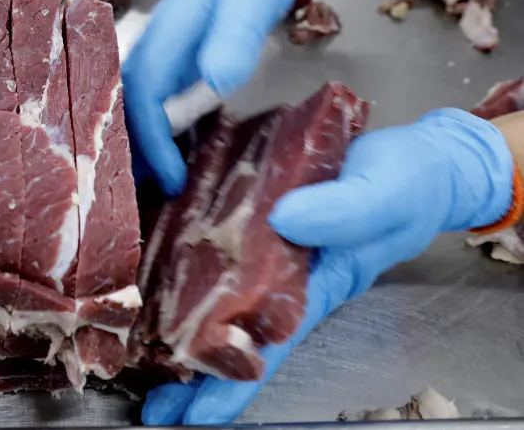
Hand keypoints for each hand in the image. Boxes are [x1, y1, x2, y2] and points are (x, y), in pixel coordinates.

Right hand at [123, 0, 323, 194]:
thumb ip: (233, 38)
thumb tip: (217, 83)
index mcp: (165, 37)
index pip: (145, 100)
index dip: (153, 143)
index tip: (173, 179)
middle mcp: (153, 47)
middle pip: (124, 107)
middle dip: (128, 154)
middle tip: (139, 199)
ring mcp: (160, 52)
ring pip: (132, 106)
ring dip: (135, 145)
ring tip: (145, 188)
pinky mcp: (172, 57)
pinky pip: (151, 100)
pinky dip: (152, 130)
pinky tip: (166, 154)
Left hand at [141, 109, 514, 425]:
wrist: (421, 159)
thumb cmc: (410, 184)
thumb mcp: (385, 194)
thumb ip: (344, 211)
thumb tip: (286, 220)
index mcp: (317, 282)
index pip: (268, 342)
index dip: (233, 380)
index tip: (197, 415)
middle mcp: (286, 274)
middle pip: (233, 331)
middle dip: (194, 370)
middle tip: (155, 406)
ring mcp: (268, 247)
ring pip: (217, 294)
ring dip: (178, 323)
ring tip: (142, 359)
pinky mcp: (255, 213)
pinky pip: (215, 244)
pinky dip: (183, 262)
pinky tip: (155, 275)